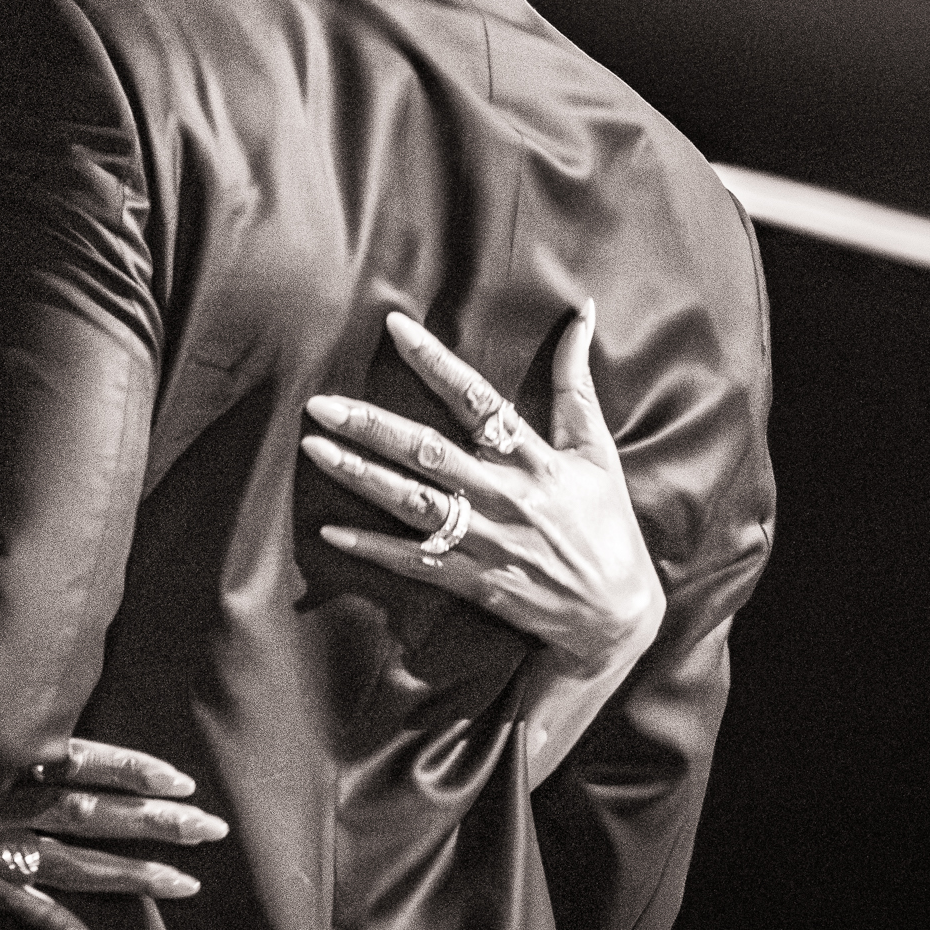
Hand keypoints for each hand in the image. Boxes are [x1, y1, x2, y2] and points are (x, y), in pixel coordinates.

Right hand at [0, 738, 227, 929]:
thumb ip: (14, 722)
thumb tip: (63, 709)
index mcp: (7, 756)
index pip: (85, 760)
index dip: (135, 770)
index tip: (184, 782)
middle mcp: (2, 801)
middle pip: (92, 814)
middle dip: (153, 822)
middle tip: (211, 830)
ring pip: (69, 863)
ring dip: (128, 874)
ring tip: (183, 883)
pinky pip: (14, 906)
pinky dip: (55, 925)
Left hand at [303, 303, 661, 673]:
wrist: (615, 615)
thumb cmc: (607, 524)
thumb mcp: (596, 449)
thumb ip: (576, 382)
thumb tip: (584, 314)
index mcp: (533, 459)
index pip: (478, 399)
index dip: (436, 362)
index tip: (395, 327)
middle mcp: (504, 495)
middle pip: (428, 451)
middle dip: (372, 426)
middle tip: (321, 403)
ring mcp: (486, 540)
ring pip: (412, 503)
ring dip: (360, 476)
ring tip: (314, 449)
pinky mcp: (474, 581)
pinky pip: (415, 562)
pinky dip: (373, 547)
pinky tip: (331, 530)